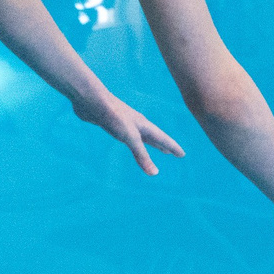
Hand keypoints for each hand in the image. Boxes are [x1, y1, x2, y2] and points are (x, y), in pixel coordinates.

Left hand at [72, 90, 186, 175]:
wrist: (91, 101)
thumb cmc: (113, 116)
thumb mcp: (130, 137)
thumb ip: (141, 155)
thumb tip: (154, 173)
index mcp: (144, 126)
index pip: (163, 139)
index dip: (173, 147)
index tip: (182, 154)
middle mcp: (136, 124)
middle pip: (154, 137)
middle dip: (163, 146)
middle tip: (171, 153)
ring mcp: (124, 123)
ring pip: (141, 136)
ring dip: (150, 143)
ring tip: (157, 148)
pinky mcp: (112, 124)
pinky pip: (127, 136)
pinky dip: (133, 142)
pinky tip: (128, 139)